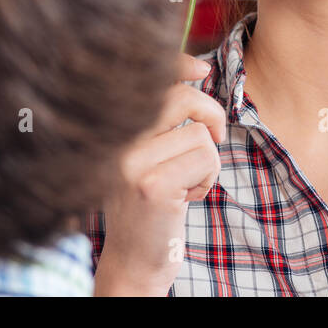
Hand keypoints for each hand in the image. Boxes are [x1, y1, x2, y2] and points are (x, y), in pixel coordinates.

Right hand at [94, 53, 223, 295]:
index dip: (177, 64)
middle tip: (214, 136)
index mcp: (113, 130)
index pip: (145, 80)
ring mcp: (131, 162)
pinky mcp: (152, 185)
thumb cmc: (151, 206)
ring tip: (187, 183)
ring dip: (207, 160)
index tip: (201, 68)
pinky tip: (187, 198)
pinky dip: (209, 178)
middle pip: (178, 97)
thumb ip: (162, 118)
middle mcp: (114, 141)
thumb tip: (197, 72)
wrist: (134, 263)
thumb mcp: (149, 154)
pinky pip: (206, 158)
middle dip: (210, 113)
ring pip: (198, 133)